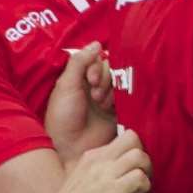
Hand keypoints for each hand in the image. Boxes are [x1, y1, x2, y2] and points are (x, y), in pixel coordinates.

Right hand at [43, 129, 151, 192]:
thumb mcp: (82, 176)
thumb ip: (99, 168)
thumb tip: (117, 168)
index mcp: (93, 155)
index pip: (123, 137)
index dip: (134, 150)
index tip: (132, 166)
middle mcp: (100, 160)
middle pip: (133, 137)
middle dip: (143, 153)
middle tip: (140, 172)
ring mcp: (106, 174)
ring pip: (139, 155)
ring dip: (146, 170)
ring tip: (139, 186)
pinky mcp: (113, 191)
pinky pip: (139, 177)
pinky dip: (144, 186)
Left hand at [45, 43, 117, 160]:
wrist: (69, 149)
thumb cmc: (62, 118)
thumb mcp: (65, 86)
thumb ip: (79, 62)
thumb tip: (97, 43)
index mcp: (82, 79)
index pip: (99, 61)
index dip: (98, 67)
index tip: (89, 80)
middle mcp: (97, 87)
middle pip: (113, 70)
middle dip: (105, 80)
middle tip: (95, 96)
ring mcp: (110, 101)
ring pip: (122, 83)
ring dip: (113, 92)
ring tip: (102, 106)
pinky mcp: (121, 114)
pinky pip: (130, 99)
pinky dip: (126, 99)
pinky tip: (117, 107)